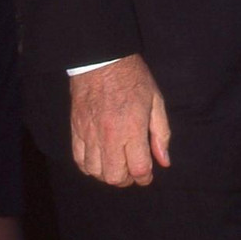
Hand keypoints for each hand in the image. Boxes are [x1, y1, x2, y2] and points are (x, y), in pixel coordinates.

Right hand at [70, 54, 170, 186]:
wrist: (102, 60)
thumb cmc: (133, 78)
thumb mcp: (155, 100)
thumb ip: (161, 133)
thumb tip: (164, 161)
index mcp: (132, 128)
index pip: (138, 169)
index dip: (145, 178)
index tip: (147, 175)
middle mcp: (110, 136)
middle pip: (115, 176)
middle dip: (126, 179)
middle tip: (132, 170)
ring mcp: (90, 134)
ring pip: (95, 172)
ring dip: (107, 174)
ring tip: (116, 164)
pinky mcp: (76, 130)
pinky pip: (79, 160)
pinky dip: (89, 166)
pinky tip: (99, 160)